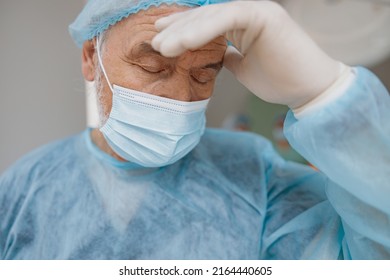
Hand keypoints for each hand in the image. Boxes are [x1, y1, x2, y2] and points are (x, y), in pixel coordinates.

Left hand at [152, 1, 340, 108]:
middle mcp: (248, 13)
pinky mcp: (264, 14)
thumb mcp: (243, 68)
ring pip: (211, 16)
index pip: (206, 24)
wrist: (308, 89)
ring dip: (184, 31)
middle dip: (177, 30)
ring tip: (162, 46)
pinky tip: (183, 42)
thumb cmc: (280, 80)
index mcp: (243, 24)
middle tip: (155, 43)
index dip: (182, 30)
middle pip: (204, 18)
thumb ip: (228, 58)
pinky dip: (203, 30)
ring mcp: (256, 10)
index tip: (161, 39)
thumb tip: (215, 58)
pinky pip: (227, 18)